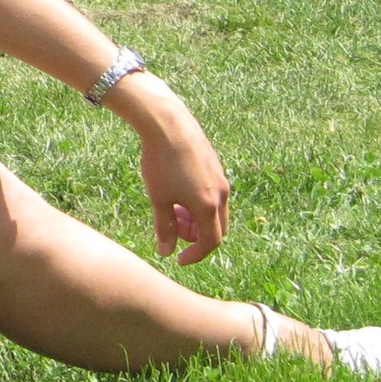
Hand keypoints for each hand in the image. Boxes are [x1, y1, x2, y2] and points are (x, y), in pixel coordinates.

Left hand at [109, 74, 231, 263]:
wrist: (168, 123)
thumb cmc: (160, 162)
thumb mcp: (158, 198)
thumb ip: (165, 228)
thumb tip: (166, 252)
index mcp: (208, 206)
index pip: (210, 243)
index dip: (195, 255)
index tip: (178, 258)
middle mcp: (221, 194)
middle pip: (216, 229)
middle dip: (196, 236)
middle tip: (173, 229)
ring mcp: (221, 179)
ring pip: (216, 211)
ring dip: (198, 220)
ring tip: (173, 209)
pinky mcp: (216, 167)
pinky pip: (214, 195)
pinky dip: (200, 203)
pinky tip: (178, 192)